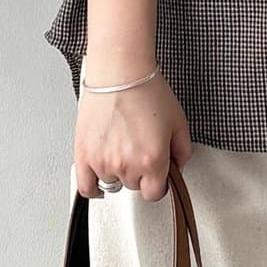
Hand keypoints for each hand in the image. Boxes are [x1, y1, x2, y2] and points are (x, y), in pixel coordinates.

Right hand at [75, 64, 192, 202]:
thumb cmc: (147, 91)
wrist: (120, 73)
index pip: (155, 193)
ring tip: (120, 147)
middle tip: (138, 149)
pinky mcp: (83, 154)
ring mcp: (103, 162)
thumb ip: (183, 152)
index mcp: (153, 161)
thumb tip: (176, 167)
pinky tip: (98, 182)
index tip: (156, 175)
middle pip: (134, 186)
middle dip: (139, 172)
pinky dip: (92, 188)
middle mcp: (127, 165)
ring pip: (112, 183)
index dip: (158, 184)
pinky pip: (85, 186)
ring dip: (117, 171)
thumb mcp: (179, 122)